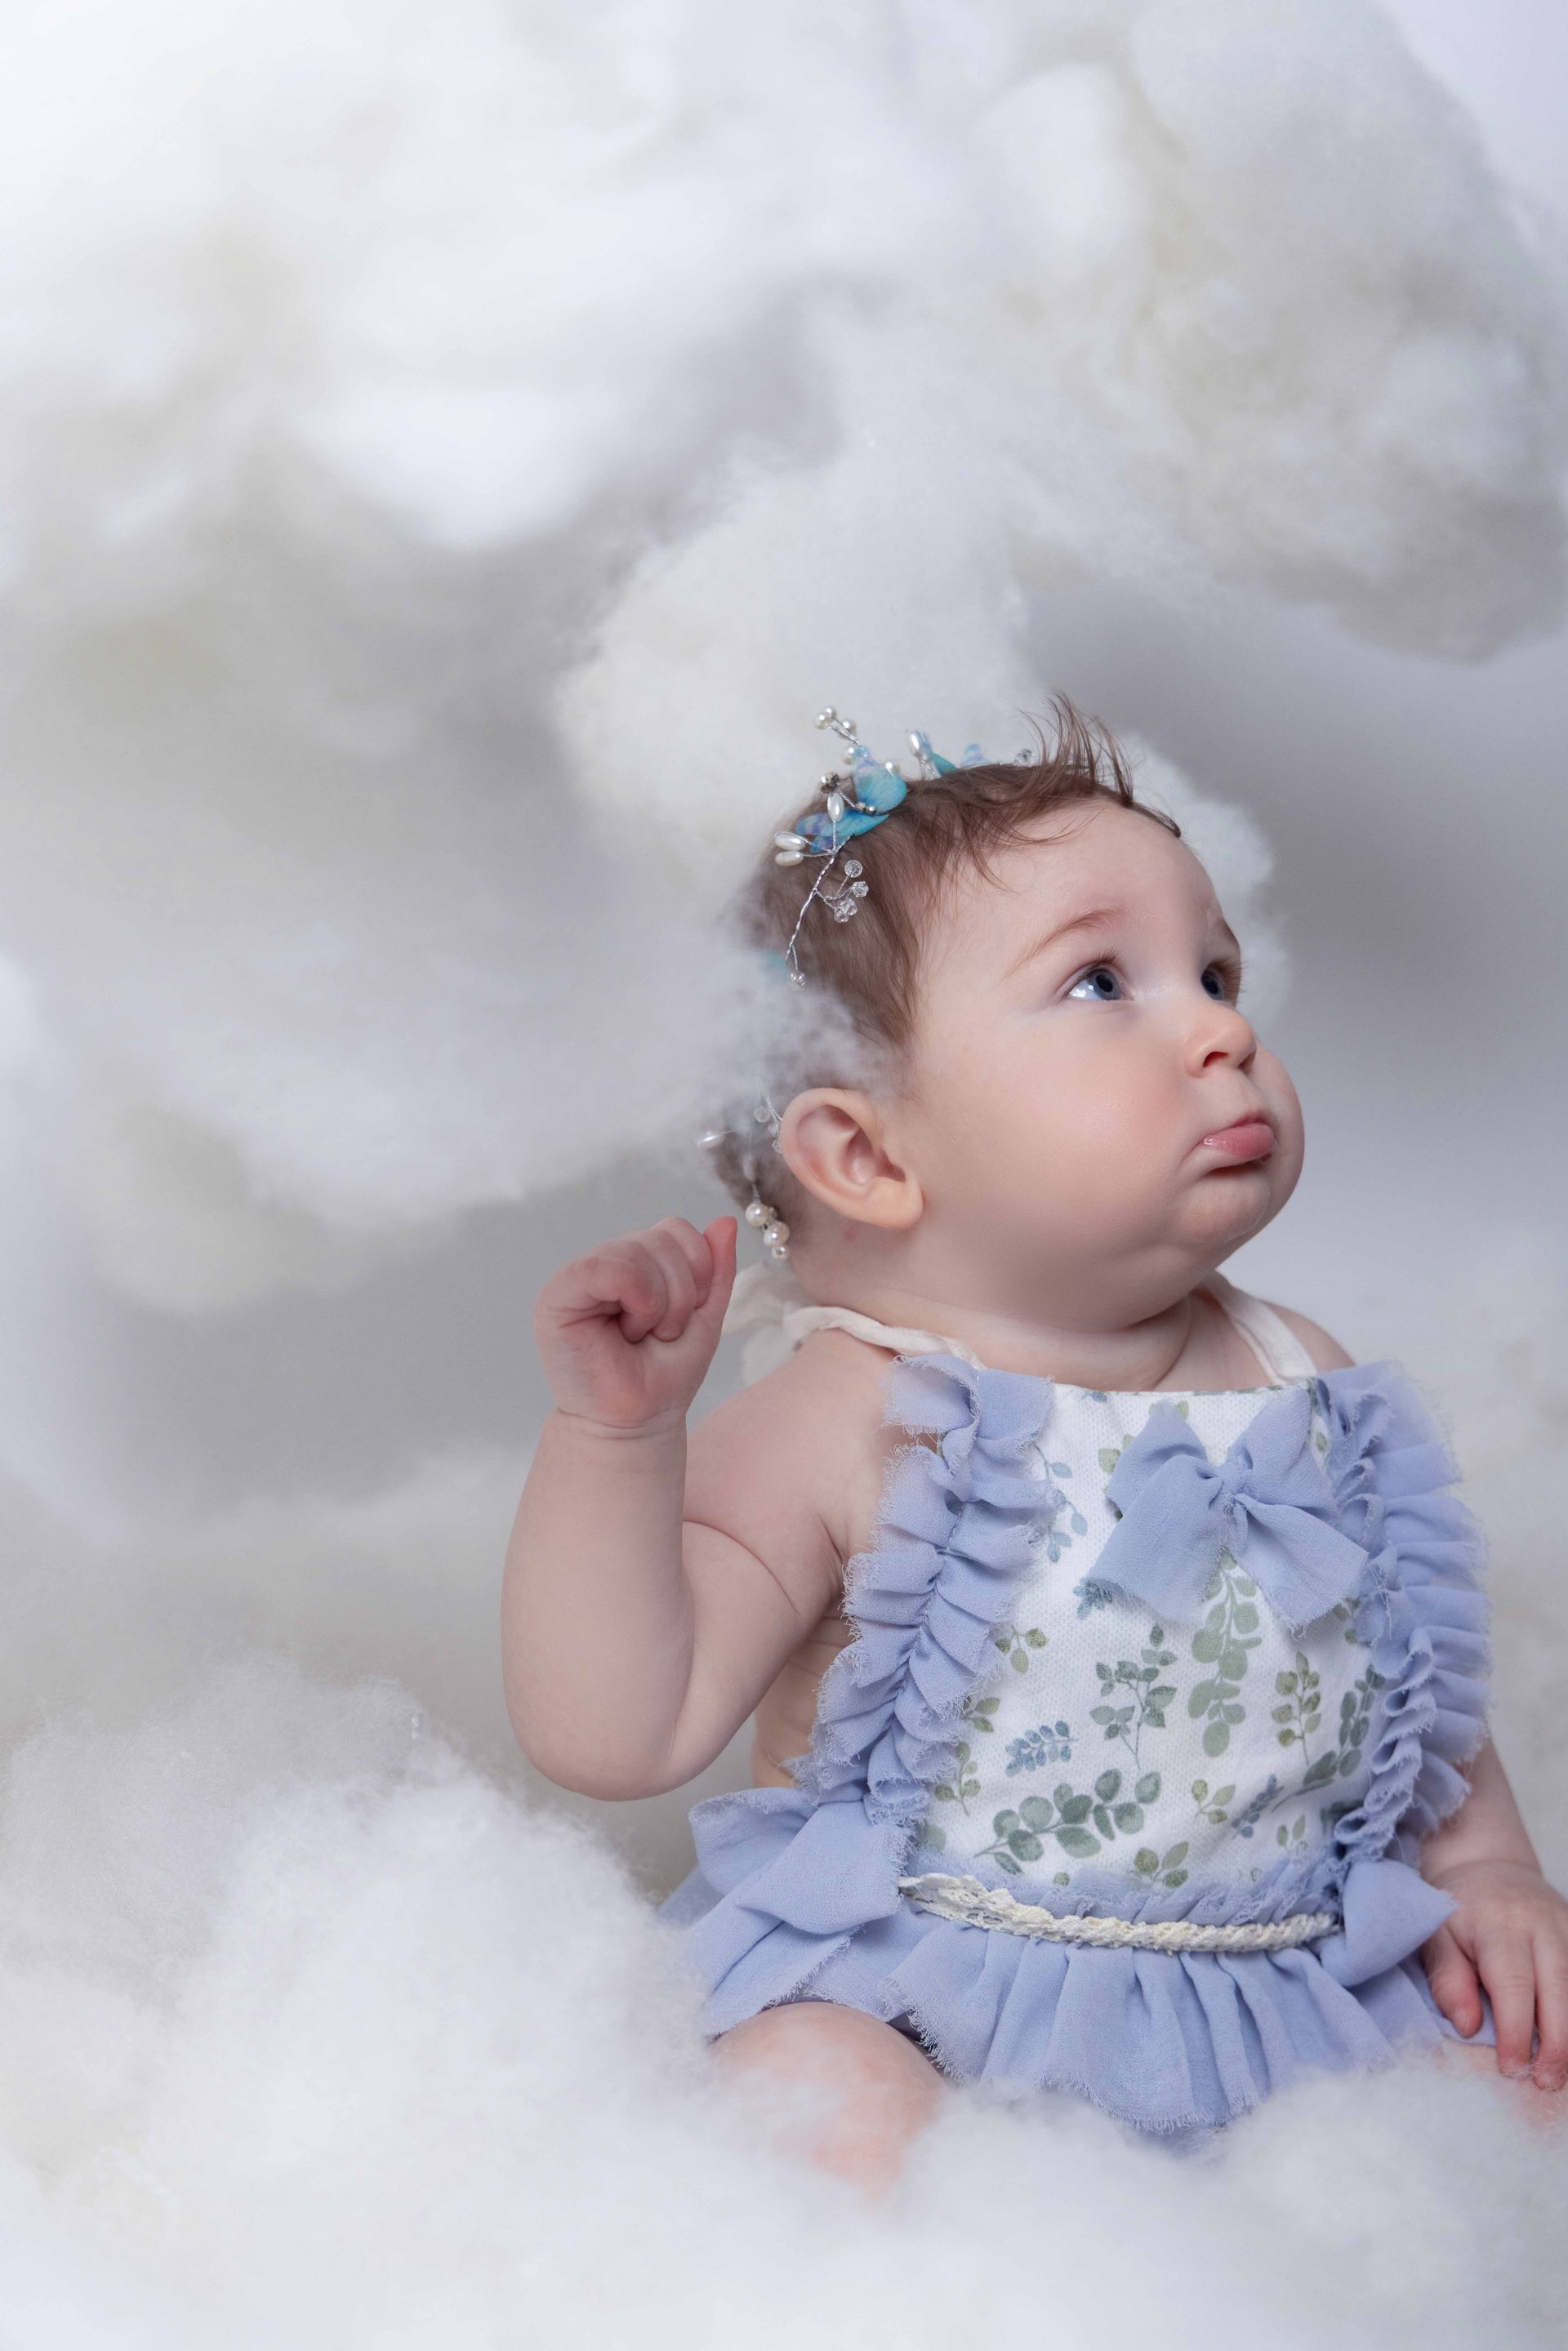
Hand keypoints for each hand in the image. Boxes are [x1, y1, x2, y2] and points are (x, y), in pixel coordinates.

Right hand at [534, 1214, 738, 1431]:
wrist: (636, 1421)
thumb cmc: (663, 1374)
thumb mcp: (704, 1316)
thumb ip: (715, 1270)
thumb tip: (726, 1220)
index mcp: (639, 1262)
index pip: (677, 1229)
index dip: (699, 1269)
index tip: (687, 1315)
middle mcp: (608, 1261)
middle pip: (663, 1236)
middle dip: (681, 1294)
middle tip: (661, 1332)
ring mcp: (581, 1275)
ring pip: (638, 1251)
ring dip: (659, 1305)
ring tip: (640, 1335)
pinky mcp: (557, 1296)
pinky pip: (605, 1267)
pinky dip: (635, 1298)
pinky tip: (626, 1329)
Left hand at [1421, 1856, 1567, 2090]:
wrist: (1488, 1865)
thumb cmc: (1456, 1909)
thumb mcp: (1435, 1935)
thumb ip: (1448, 1979)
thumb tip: (1468, 2027)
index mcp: (1499, 1923)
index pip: (1513, 1984)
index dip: (1516, 2031)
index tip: (1512, 2069)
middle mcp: (1541, 1924)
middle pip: (1559, 1987)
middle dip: (1557, 2042)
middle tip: (1547, 2083)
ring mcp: (1567, 1928)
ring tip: (1563, 2074)